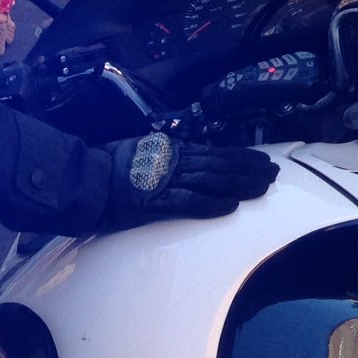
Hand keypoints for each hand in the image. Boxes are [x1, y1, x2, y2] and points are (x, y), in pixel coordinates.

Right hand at [99, 133, 276, 230]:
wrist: (84, 180)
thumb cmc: (106, 167)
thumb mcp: (139, 151)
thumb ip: (162, 156)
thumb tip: (178, 156)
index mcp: (171, 151)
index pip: (214, 153)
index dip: (240, 156)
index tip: (261, 159)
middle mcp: (174, 162)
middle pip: (220, 164)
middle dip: (249, 169)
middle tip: (274, 173)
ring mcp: (166, 181)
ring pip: (212, 180)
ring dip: (239, 184)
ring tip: (262, 187)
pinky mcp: (155, 201)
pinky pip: (189, 203)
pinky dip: (211, 204)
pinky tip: (231, 207)